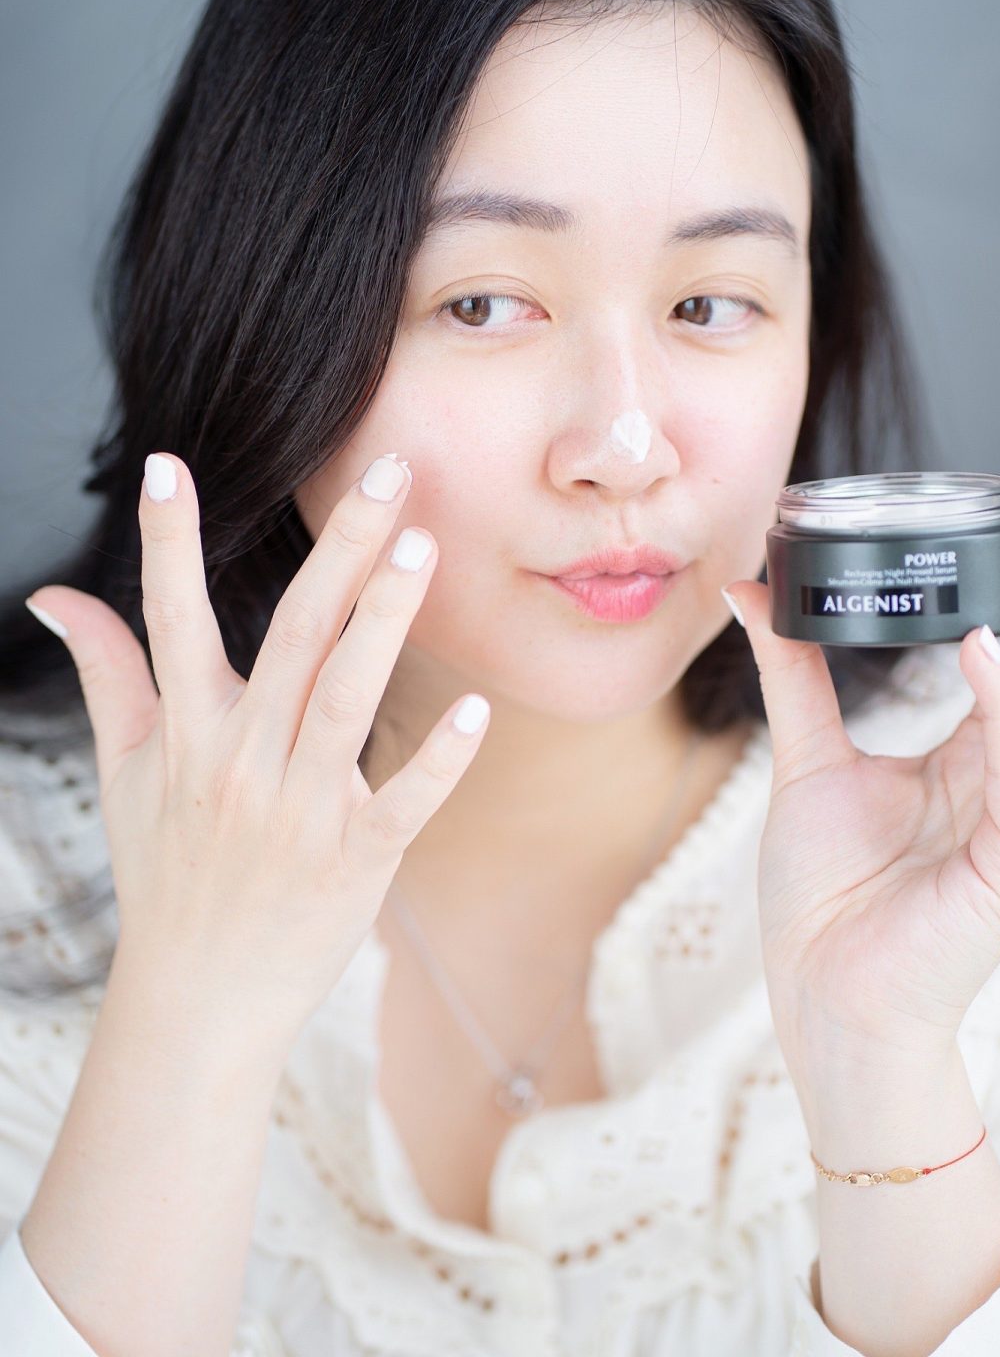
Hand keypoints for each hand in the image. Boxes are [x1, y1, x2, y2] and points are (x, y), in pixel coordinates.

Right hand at [26, 453, 488, 1051]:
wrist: (199, 1000)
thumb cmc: (167, 872)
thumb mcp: (127, 771)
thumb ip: (107, 674)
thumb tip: (56, 596)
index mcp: (189, 734)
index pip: (171, 620)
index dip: (166, 544)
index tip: (167, 466)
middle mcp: (244, 761)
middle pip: (295, 636)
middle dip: (341, 548)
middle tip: (388, 470)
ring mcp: (302, 812)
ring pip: (347, 701)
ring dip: (385, 623)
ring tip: (423, 548)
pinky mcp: (356, 860)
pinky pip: (403, 804)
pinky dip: (439, 760)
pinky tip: (477, 710)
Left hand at [723, 581, 999, 1086]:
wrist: (821, 994)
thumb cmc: (821, 896)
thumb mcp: (808, 760)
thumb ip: (794, 674)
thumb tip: (750, 590)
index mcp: (960, 767)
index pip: (997, 679)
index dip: (996, 623)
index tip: (981, 553)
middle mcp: (994, 788)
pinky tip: (985, 659)